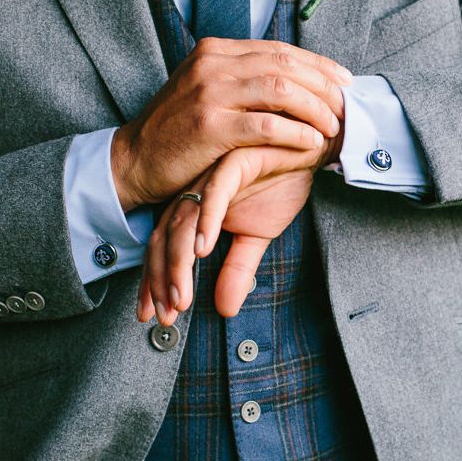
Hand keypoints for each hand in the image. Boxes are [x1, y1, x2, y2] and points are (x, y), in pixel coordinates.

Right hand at [111, 38, 350, 211]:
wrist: (134, 159)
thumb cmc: (176, 131)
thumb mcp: (203, 90)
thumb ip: (240, 79)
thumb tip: (292, 81)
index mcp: (214, 51)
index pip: (278, 49)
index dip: (317, 64)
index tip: (343, 80)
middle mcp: (213, 64)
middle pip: (285, 65)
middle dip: (324, 85)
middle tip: (346, 106)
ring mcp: (210, 93)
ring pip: (281, 91)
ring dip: (316, 109)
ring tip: (333, 127)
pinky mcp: (210, 126)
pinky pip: (267, 126)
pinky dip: (296, 134)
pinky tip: (312, 143)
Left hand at [138, 138, 340, 324]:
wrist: (309, 144)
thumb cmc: (280, 181)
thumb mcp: (258, 235)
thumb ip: (238, 269)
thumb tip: (225, 310)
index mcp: (196, 206)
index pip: (164, 247)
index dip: (155, 282)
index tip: (153, 315)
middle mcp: (196, 191)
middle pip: (165, 237)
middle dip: (161, 280)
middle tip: (165, 315)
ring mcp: (211, 175)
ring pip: (185, 221)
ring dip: (179, 262)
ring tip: (181, 297)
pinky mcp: (234, 161)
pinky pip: (216, 192)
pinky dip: (207, 220)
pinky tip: (203, 248)